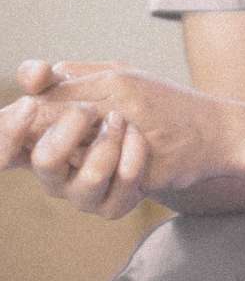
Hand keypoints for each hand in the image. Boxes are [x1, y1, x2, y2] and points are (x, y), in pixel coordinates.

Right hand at [1, 61, 148, 218]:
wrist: (191, 128)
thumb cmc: (137, 99)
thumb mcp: (101, 78)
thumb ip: (61, 79)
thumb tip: (28, 74)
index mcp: (39, 133)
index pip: (5, 146)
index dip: (7, 133)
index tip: (28, 107)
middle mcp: (53, 167)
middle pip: (44, 161)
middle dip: (74, 127)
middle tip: (92, 109)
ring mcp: (79, 190)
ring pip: (88, 177)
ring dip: (113, 141)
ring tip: (126, 124)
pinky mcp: (109, 205)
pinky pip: (121, 183)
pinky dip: (136, 153)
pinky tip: (142, 142)